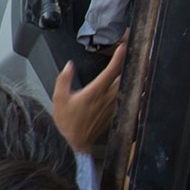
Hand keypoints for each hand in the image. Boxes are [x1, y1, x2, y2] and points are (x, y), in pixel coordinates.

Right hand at [52, 40, 126, 154]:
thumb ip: (64, 79)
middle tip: (130, 52)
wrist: (76, 142)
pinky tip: (127, 83)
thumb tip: (69, 65)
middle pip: (124, 77)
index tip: (123, 47)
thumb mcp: (59, 98)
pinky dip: (128, 88)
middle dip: (127, 63)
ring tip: (131, 64)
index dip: (119, 57)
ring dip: (129, 75)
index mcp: (95, 92)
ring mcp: (113, 105)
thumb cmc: (67, 121)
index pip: (111, 71)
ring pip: (126, 86)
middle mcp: (107, 98)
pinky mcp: (115, 112)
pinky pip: (125, 97)